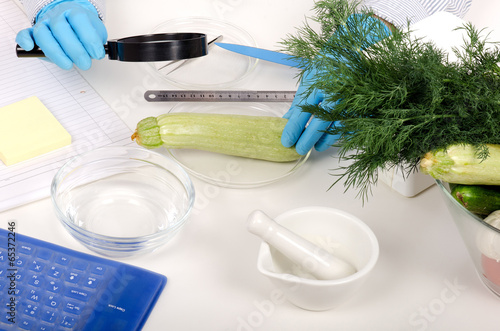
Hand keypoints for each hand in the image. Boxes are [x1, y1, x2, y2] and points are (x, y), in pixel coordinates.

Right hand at [16, 0, 106, 69]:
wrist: (70, 21)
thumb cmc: (83, 29)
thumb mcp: (96, 32)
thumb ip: (96, 41)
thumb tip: (95, 54)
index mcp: (74, 12)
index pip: (79, 21)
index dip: (89, 39)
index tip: (97, 54)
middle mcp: (57, 16)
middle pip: (61, 29)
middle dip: (75, 50)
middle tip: (85, 63)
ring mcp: (44, 24)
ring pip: (43, 34)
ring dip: (55, 52)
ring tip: (68, 65)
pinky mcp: (33, 33)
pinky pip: (25, 34)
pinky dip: (24, 40)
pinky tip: (30, 48)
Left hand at [281, 14, 391, 154]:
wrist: (350, 52)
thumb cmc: (327, 66)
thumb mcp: (308, 82)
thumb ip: (298, 103)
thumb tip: (287, 121)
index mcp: (320, 86)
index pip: (302, 114)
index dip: (293, 130)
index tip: (287, 141)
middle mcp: (336, 95)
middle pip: (319, 125)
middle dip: (307, 140)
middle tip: (299, 150)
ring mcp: (351, 100)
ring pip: (337, 128)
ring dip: (325, 140)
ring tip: (316, 147)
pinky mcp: (362, 105)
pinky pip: (352, 125)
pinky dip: (341, 134)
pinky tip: (333, 138)